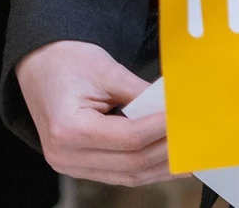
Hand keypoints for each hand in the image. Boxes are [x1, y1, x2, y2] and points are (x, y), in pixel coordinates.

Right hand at [15, 40, 174, 184]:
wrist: (41, 66)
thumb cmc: (70, 62)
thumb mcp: (108, 71)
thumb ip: (142, 94)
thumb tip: (175, 109)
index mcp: (68, 129)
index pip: (128, 138)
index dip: (162, 130)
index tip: (188, 120)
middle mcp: (65, 155)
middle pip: (130, 164)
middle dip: (168, 152)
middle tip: (197, 140)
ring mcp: (70, 165)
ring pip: (127, 176)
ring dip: (161, 167)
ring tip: (190, 157)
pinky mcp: (80, 165)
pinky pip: (118, 174)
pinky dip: (146, 168)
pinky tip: (169, 161)